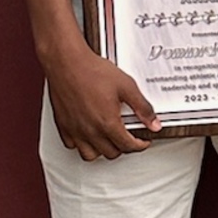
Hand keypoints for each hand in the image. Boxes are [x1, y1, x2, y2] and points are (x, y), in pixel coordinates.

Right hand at [46, 40, 159, 160]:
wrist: (66, 62)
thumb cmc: (92, 71)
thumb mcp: (127, 87)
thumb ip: (143, 107)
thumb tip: (154, 123)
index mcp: (107, 123)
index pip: (128, 146)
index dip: (140, 145)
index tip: (143, 141)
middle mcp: (90, 130)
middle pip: (111, 153)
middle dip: (124, 147)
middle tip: (128, 137)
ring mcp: (74, 129)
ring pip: (90, 155)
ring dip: (102, 150)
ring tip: (109, 139)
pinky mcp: (62, 125)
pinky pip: (72, 145)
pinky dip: (82, 144)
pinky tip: (89, 134)